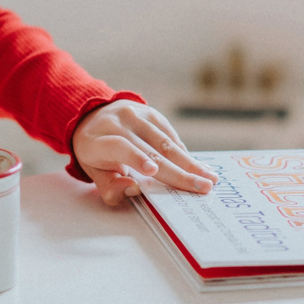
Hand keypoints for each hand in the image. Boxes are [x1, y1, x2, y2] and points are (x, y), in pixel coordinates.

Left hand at [71, 100, 213, 208]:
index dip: (136, 158)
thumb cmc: (96, 153)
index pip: (119, 147)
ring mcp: (136, 115)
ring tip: (209, 179)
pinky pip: (170, 135)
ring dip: (190, 163)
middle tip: (202, 187)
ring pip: (166, 142)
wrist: (95, 117)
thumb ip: (110, 186)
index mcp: (98, 140)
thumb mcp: (94, 173)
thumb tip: (134, 189)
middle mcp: (117, 123)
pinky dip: (184, 153)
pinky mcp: (151, 113)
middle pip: (151, 149)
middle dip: (178, 171)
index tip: (152, 171)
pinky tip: (198, 167)